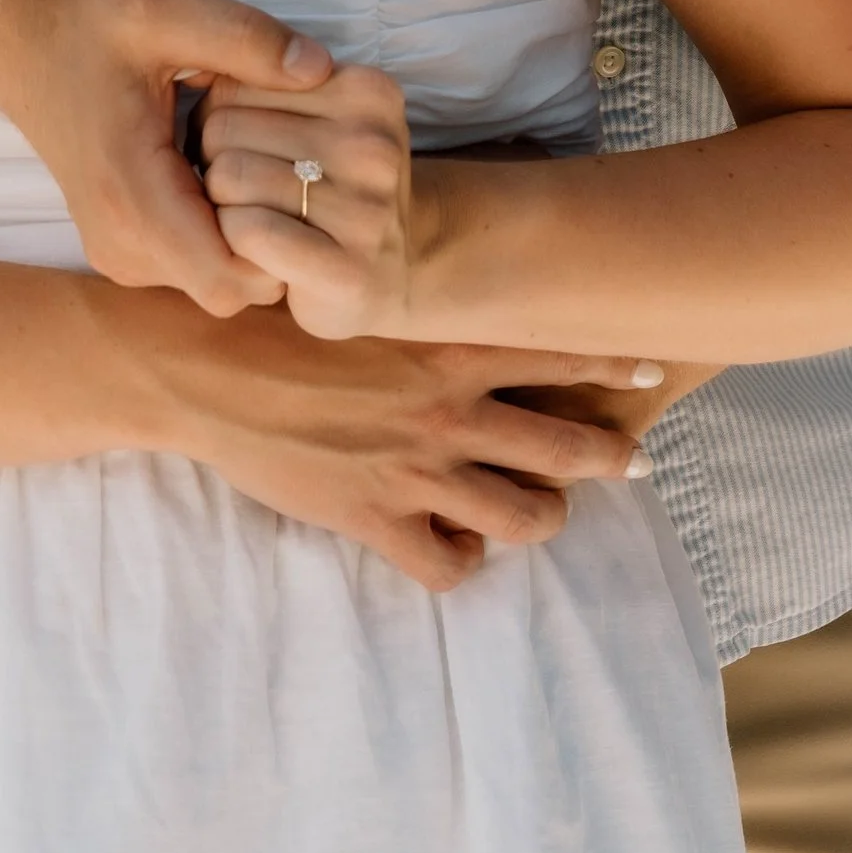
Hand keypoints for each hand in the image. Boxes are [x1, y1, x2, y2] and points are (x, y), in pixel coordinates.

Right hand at [0, 0, 337, 318]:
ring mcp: (120, 253)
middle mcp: (121, 243)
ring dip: (250, 231)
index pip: (231, 278)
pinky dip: (225, 227)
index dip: (283, 239)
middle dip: (275, 236)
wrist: (24, 37)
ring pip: (218, 281)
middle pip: (233, 287)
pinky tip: (228, 165)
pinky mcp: (125, 248)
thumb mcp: (169, 8)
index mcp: (130, 195)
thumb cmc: (91, 22)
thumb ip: (246, 39)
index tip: (302, 180)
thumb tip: (321, 68)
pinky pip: (197, 263)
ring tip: (258, 158)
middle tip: (291, 163)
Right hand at [119, 294, 658, 590]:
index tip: (653, 367)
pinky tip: (450, 544)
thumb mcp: (359, 293)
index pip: (557, 352)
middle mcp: (445, 412)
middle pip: (566, 449)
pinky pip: (448, 567)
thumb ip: (416, 300)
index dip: (614, 362)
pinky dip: (460, 562)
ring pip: (524, 518)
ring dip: (540, 517)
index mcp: (445, 348)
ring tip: (537, 511)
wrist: (198, 363)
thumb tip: (452, 286)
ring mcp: (415, 471)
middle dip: (608, 457)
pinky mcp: (374, 519)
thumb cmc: (273, 316)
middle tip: (630, 462)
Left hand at [197, 59, 432, 340]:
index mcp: (368, 91)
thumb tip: (196, 76)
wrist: (392, 271)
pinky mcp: (348, 269)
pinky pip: (247, 230)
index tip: (244, 146)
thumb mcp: (319, 117)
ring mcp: (366, 208)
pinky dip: (233, 239)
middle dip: (213, 160)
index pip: (239, 78)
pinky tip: (257, 249)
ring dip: (221, 203)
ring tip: (253, 214)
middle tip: (242, 188)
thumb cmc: (331, 187)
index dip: (217, 115)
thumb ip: (264, 87)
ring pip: (228, 176)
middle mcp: (374, 143)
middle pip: (225, 126)